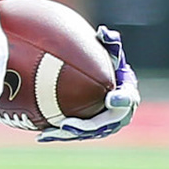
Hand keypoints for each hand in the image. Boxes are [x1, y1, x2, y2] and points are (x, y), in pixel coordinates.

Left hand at [41, 26, 138, 142]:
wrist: (104, 83)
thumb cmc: (109, 65)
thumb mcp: (112, 53)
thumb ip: (110, 43)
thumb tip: (103, 32)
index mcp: (128, 94)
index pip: (128, 99)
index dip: (122, 100)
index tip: (111, 98)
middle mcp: (119, 114)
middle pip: (104, 124)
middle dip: (86, 126)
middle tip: (67, 124)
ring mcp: (104, 126)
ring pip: (86, 133)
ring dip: (69, 134)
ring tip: (50, 132)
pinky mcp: (90, 132)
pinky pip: (75, 135)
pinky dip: (59, 135)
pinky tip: (41, 135)